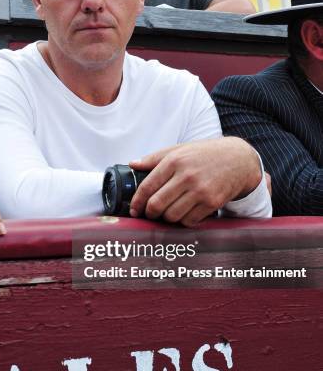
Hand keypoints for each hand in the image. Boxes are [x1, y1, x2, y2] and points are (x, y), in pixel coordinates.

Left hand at [129, 137, 261, 226]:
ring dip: (166, 218)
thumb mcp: (179, 149)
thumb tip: (132, 164)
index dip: (137, 202)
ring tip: (168, 212)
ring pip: (172, 216)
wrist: (238, 159)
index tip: (135, 209)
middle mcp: (187, 176)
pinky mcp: (212, 202)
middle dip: (149, 213)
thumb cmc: (205, 154)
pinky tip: (184, 213)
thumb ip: (155, 158)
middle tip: (150, 214)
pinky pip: (189, 221)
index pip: (147, 186)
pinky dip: (183, 221)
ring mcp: (200, 190)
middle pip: (157, 205)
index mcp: (174, 161)